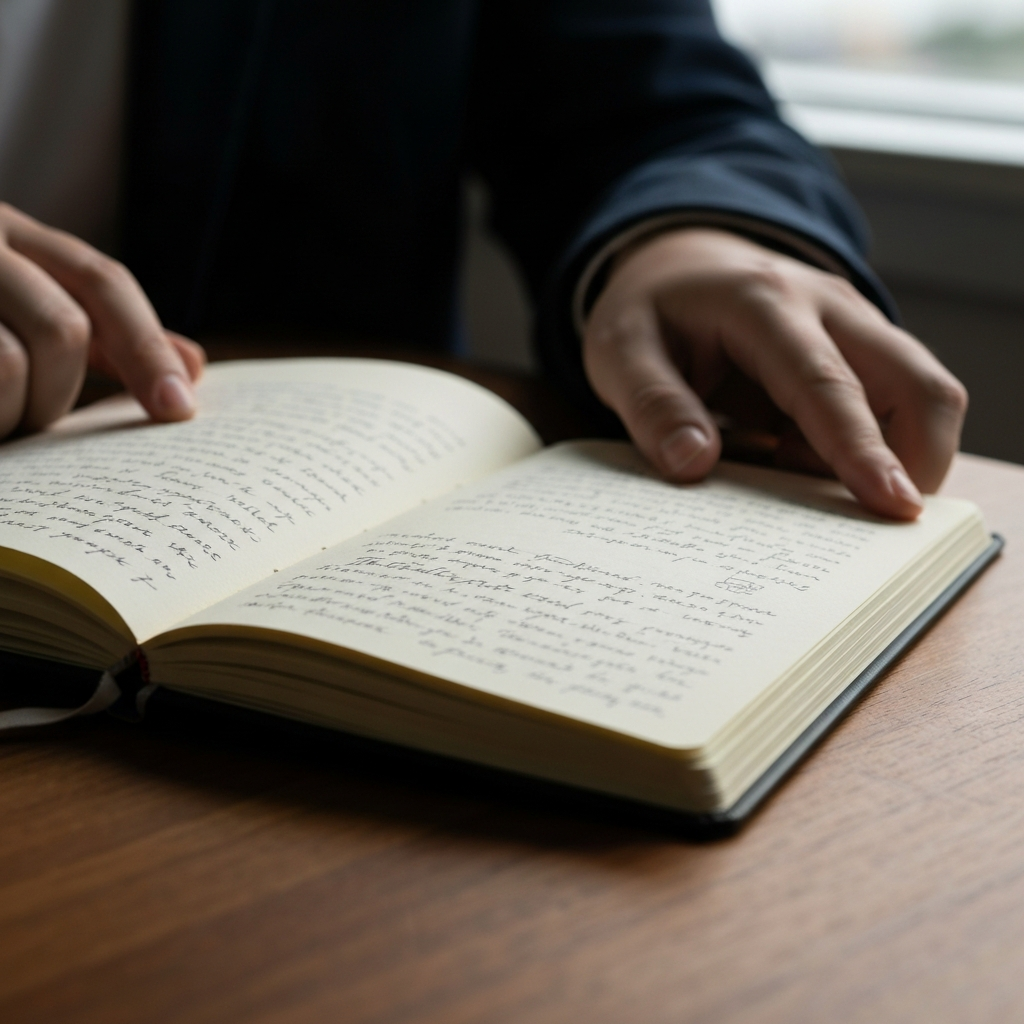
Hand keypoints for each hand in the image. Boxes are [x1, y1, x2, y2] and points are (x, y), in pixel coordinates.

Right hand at [0, 203, 204, 438]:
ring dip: (16, 412)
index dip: (148, 349)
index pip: (105, 282)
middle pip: (63, 328)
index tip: (178, 409)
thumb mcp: (29, 307)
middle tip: (37, 420)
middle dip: (60, 393)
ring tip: (1, 422)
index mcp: (15, 234)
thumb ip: (109, 337)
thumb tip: (193, 368)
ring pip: (9, 364)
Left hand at [583, 228, 967, 519]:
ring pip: (923, 396)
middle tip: (864, 522)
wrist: (677, 264)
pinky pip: (896, 407)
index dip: (860, 448)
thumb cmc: (649, 311)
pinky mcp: (862, 352)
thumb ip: (651, 404)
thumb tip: (693, 465)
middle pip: (918, 385)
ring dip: (893, 459)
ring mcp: (855, 327)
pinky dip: (869, 452)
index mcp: (762, 304)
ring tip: (803, 484)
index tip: (892, 506)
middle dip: (914, 464)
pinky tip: (803, 466)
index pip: (826, 383)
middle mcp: (828, 307)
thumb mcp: (618, 351)